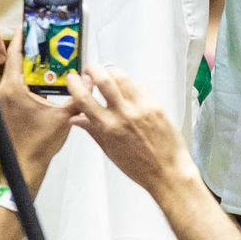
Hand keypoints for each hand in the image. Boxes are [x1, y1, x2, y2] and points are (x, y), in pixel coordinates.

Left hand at [0, 28, 77, 179]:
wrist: (25, 166)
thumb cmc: (40, 141)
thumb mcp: (65, 115)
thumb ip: (80, 95)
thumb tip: (95, 78)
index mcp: (14, 87)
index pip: (15, 52)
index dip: (24, 35)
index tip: (33, 21)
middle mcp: (4, 90)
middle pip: (16, 60)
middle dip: (32, 47)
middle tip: (49, 35)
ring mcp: (3, 99)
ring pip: (16, 72)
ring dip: (31, 62)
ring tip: (49, 52)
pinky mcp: (6, 108)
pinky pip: (17, 84)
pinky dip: (29, 77)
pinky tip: (46, 77)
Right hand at [67, 66, 197, 199]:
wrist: (168, 170)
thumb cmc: (137, 166)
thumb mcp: (109, 151)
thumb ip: (93, 131)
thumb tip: (75, 118)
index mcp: (108, 128)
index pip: (85, 99)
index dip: (75, 85)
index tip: (72, 78)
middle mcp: (124, 114)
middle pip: (105, 79)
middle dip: (94, 69)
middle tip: (90, 69)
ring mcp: (141, 106)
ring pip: (123, 78)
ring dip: (112, 73)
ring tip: (108, 76)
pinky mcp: (156, 104)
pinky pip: (139, 87)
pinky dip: (130, 85)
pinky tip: (129, 92)